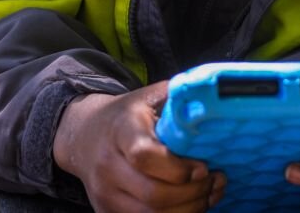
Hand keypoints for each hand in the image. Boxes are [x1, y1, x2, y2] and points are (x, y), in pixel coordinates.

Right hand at [52, 82, 224, 211]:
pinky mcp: (106, 212)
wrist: (84, 135)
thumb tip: (214, 100)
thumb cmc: (127, 115)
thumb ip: (179, 99)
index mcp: (120, 130)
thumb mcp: (150, 97)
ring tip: (208, 194)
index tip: (204, 167)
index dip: (179, 168)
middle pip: (153, 194)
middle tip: (215, 182)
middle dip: (193, 193)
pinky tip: (191, 205)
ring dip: (189, 210)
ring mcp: (104, 193)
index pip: (145, 156)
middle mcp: (107, 165)